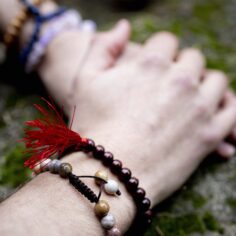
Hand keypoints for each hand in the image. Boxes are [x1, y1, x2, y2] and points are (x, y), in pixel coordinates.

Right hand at [67, 32, 235, 203]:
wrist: (110, 172)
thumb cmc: (94, 126)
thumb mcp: (85, 80)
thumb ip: (104, 47)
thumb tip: (124, 26)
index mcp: (150, 63)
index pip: (167, 41)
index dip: (160, 52)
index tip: (155, 66)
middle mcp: (179, 79)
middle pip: (192, 59)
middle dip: (181, 68)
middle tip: (169, 86)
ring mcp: (198, 106)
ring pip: (215, 80)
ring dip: (203, 84)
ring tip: (189, 98)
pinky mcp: (210, 134)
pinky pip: (232, 109)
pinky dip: (225, 105)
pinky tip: (211, 110)